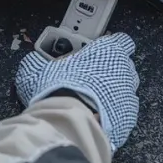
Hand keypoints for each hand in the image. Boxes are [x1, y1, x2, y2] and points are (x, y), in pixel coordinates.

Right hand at [15, 33, 139, 153]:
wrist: (70, 121)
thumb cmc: (59, 89)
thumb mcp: (41, 72)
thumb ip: (37, 63)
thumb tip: (32, 60)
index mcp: (109, 51)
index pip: (121, 41)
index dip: (112, 46)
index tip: (101, 52)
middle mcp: (125, 69)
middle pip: (124, 66)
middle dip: (111, 71)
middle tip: (89, 80)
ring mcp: (129, 92)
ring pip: (127, 88)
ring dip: (114, 92)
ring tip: (93, 100)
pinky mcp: (129, 115)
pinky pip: (125, 110)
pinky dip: (115, 112)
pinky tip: (99, 116)